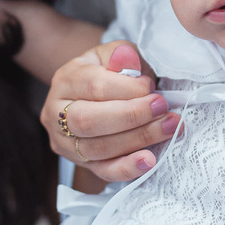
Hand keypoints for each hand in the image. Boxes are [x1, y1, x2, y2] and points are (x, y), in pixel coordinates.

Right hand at [42, 41, 178, 182]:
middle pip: (88, 120)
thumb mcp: (115, 53)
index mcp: (65, 80)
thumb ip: (122, 54)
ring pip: (97, 148)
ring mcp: (65, 142)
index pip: (93, 86)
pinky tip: (149, 160)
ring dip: (138, 139)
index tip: (152, 87)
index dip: (127, 88)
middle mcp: (56, 113)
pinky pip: (103, 171)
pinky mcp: (81, 163)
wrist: (97, 92)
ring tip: (168, 128)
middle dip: (132, 116)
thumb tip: (128, 62)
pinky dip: (127, 168)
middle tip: (163, 108)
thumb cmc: (111, 71)